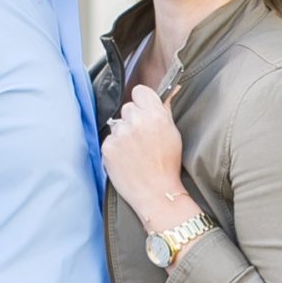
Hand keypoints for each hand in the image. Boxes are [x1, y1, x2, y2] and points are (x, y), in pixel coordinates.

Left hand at [102, 84, 188, 230]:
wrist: (156, 192)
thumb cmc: (167, 165)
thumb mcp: (173, 133)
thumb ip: (165, 110)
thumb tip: (170, 89)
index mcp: (154, 115)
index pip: (139, 91)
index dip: (142, 102)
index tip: (144, 111)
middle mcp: (136, 121)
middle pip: (128, 108)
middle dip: (133, 119)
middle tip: (142, 138)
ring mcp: (120, 134)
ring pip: (117, 124)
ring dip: (124, 134)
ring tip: (135, 152)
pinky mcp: (108, 147)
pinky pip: (110, 139)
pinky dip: (116, 148)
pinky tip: (127, 159)